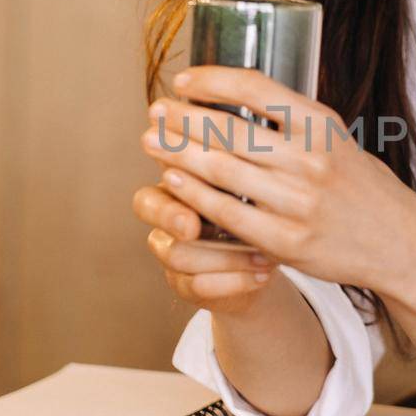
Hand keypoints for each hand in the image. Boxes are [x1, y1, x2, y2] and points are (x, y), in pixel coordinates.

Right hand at [131, 177, 280, 314]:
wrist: (264, 257)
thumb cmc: (255, 207)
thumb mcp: (249, 185)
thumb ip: (239, 164)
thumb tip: (248, 129)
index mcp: (176, 187)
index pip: (152, 183)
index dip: (162, 180)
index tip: (176, 178)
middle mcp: (167, 219)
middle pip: (151, 216)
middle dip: (170, 217)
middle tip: (191, 226)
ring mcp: (172, 255)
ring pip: (179, 255)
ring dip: (224, 256)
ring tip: (263, 255)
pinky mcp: (186, 286)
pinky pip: (200, 286)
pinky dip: (235, 281)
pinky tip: (263, 274)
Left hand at [139, 66, 415, 292]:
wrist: (398, 241)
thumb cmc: (359, 185)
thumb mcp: (336, 138)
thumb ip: (294, 121)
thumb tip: (234, 93)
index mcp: (322, 124)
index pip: (257, 87)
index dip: (212, 79)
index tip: (182, 80)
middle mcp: (310, 159)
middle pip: (229, 129)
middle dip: (182, 117)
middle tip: (155, 110)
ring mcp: (297, 202)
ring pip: (221, 170)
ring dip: (178, 153)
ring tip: (152, 141)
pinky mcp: (286, 241)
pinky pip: (228, 213)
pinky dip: (194, 194)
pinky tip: (173, 180)